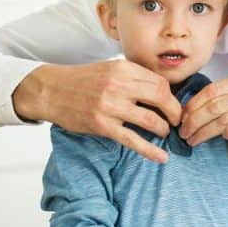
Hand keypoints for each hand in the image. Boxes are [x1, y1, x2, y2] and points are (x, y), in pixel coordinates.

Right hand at [13, 60, 181, 162]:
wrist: (51, 90)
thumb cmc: (83, 80)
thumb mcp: (110, 68)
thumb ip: (134, 76)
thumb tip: (162, 91)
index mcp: (124, 69)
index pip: (160, 83)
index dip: (171, 97)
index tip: (172, 106)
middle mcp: (119, 86)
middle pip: (161, 98)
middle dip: (174, 113)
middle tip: (176, 122)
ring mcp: (110, 106)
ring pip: (150, 120)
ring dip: (163, 130)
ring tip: (164, 134)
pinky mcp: (102, 125)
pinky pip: (133, 140)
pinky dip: (150, 150)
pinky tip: (162, 157)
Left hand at [179, 74, 227, 177]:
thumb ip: (221, 103)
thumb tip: (187, 109)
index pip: (213, 89)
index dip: (193, 104)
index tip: (181, 119)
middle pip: (215, 103)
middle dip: (194, 119)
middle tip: (183, 132)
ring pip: (224, 116)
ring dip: (204, 130)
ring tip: (193, 140)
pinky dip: (226, 132)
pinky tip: (221, 138)